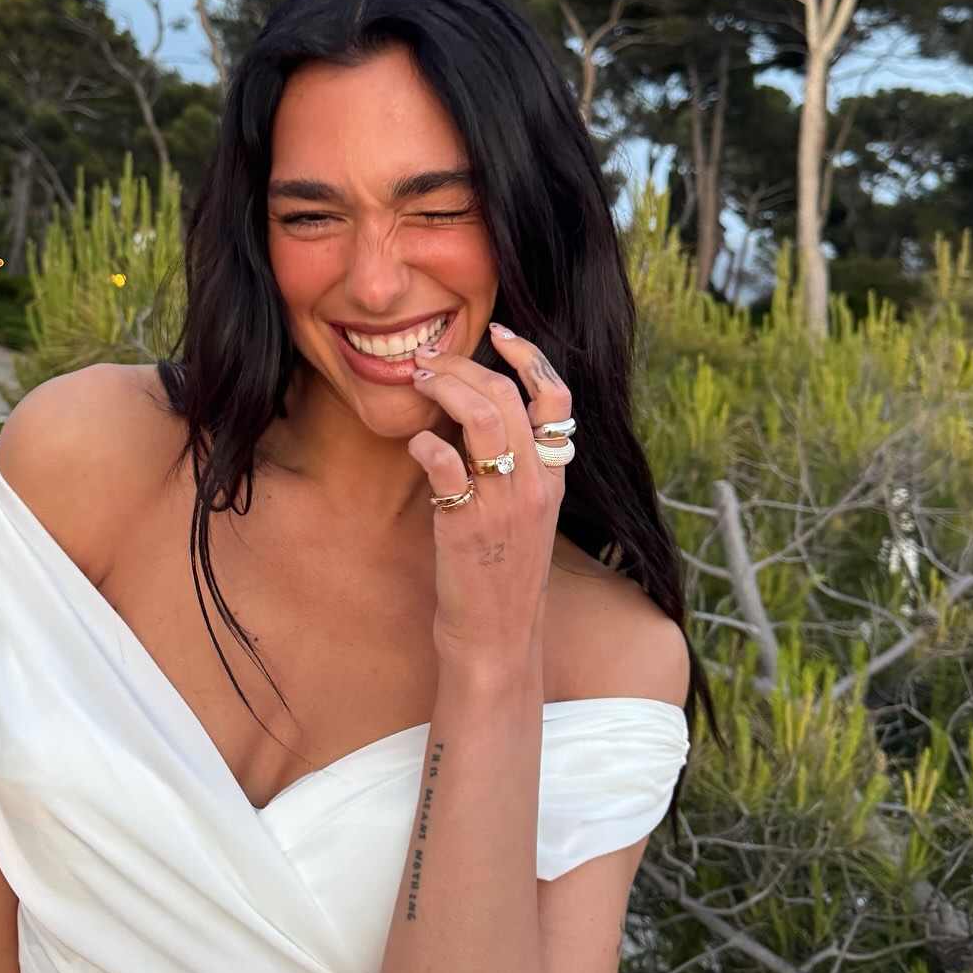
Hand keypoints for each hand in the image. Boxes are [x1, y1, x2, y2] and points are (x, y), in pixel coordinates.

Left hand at [406, 322, 572, 672]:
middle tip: (428, 360)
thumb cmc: (501, 578)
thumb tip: (479, 421)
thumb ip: (516, 471)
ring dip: (443, 387)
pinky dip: (425, 442)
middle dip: (463, 364)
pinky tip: (414, 444)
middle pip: (508, 394)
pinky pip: (445, 462)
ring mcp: (503, 503)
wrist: (497, 639)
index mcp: (554, 478)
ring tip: (417, 382)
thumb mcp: (525, 518)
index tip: (497, 333)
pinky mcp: (467, 524)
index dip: (529, 355)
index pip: (558, 396)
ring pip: (481, 416)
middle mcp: (536, 484)